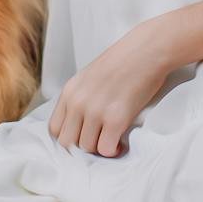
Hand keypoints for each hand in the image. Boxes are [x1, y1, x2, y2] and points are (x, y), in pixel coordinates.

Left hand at [47, 20, 179, 156]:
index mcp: (70, 91)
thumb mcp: (90, 76)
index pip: (55, 128)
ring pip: (87, 148)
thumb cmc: (124, 61)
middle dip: (82, 145)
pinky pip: (105, 149)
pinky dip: (113, 151)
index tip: (84, 135)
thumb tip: (80, 124)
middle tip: (99, 139)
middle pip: (67, 142)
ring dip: (100, 147)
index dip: (69, 136)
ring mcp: (95, 111)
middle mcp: (78, 102)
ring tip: (112, 139)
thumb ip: (80, 98)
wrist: (147, 50)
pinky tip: (120, 142)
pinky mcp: (115, 119)